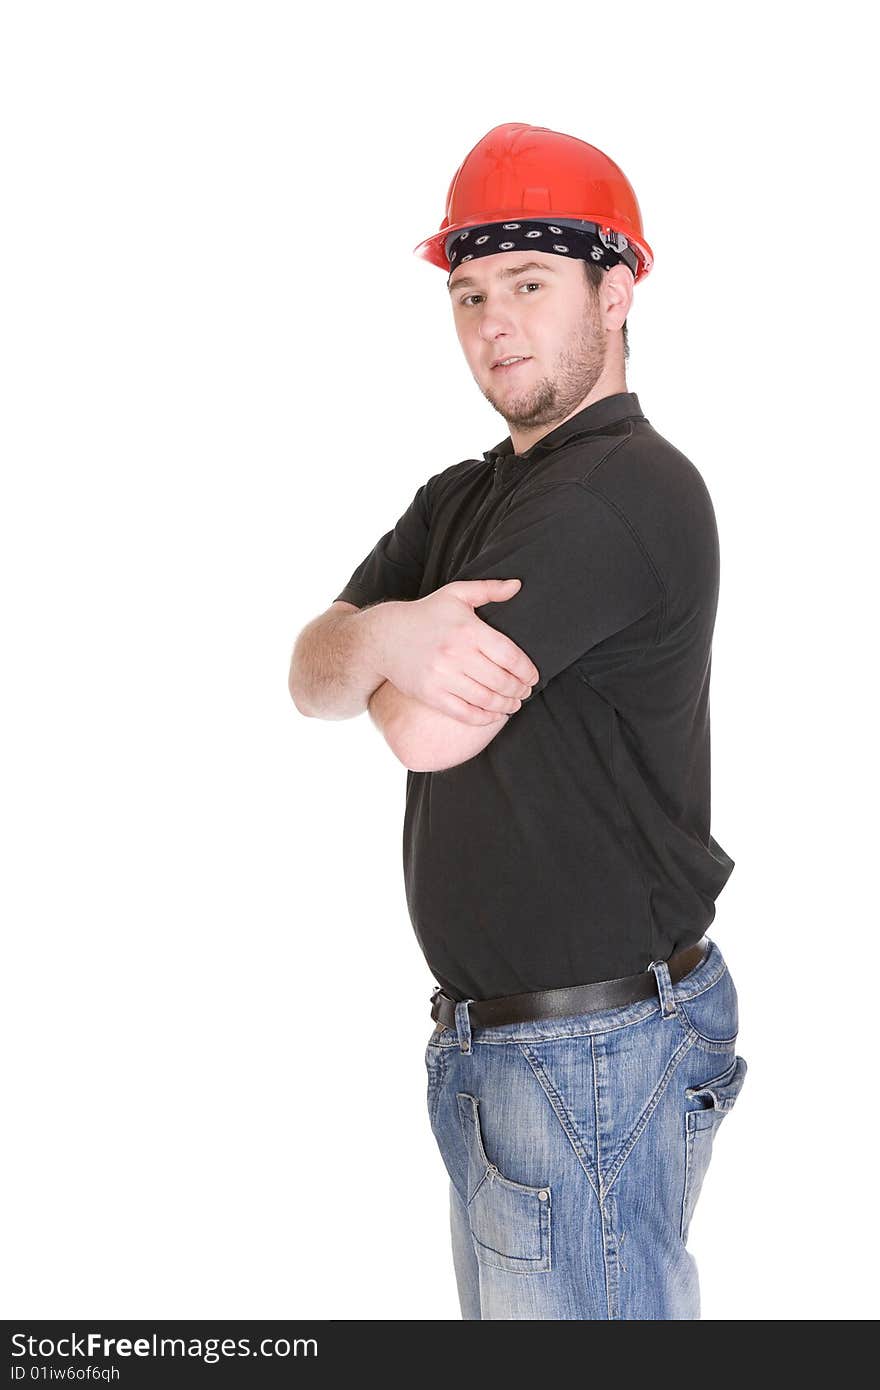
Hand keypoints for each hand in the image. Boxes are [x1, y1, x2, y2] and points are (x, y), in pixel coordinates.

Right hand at [370, 579, 538, 724]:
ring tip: (514, 704)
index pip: (510, 656)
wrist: (384, 637)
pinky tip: (494, 714)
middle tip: (526, 692)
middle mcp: (456, 655)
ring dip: (506, 705)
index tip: (533, 676)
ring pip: (486, 699)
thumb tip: (517, 585)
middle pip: (501, 681)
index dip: (527, 671)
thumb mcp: (456, 594)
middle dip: (520, 690)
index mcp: (468, 630)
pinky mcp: (431, 695)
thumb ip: (489, 589)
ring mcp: (442, 677)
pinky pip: (465, 713)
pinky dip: (484, 718)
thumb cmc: (426, 614)